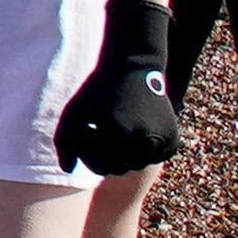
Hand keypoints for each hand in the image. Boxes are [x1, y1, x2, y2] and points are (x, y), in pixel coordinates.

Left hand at [54, 0, 179, 177]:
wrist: (133, 66)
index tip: (88, 130)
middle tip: (101, 129)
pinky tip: (132, 129)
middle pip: (119, 169)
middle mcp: (145, 140)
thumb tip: (68, 170)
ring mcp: (163, 142)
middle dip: (105, 154)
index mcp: (120, 134)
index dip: (89, 152)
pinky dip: (141, 150)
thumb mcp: (74, 111)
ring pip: (136, 165)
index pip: (100, 167)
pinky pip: (152, 159)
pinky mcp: (173, 141)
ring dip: (123, 153)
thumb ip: (64, 142)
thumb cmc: (99, 90)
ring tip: (115, 128)